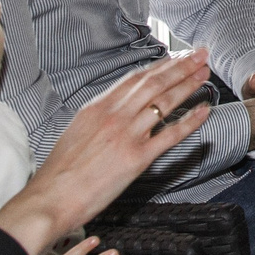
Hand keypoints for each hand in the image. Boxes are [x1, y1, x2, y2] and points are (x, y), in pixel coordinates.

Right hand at [0, 50, 212, 254]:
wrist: (50, 199)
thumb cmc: (60, 172)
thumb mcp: (76, 131)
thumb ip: (99, 116)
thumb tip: (117, 106)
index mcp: (97, 107)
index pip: (135, 78)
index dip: (160, 65)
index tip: (177, 56)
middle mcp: (113, 116)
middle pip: (154, 83)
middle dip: (181, 66)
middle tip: (201, 55)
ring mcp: (126, 136)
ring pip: (164, 102)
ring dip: (188, 84)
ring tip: (204, 73)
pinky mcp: (136, 159)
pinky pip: (170, 135)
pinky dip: (190, 121)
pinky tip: (204, 111)